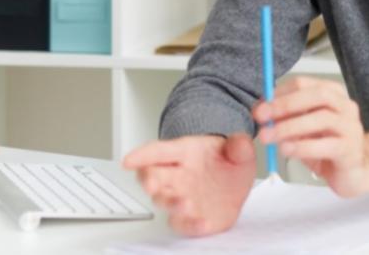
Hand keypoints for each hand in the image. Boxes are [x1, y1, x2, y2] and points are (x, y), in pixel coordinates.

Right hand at [122, 133, 254, 236]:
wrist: (235, 182)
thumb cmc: (228, 161)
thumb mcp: (240, 150)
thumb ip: (239, 146)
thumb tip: (239, 142)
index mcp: (185, 152)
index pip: (159, 151)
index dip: (143, 155)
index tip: (129, 160)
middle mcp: (175, 176)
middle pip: (153, 177)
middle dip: (149, 180)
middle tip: (152, 184)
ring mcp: (179, 197)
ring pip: (164, 201)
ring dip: (170, 203)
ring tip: (184, 204)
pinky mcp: (188, 218)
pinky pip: (183, 224)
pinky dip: (190, 225)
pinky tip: (202, 223)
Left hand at [255, 76, 368, 196]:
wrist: (356, 171)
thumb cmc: (327, 147)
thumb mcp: (304, 129)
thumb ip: (287, 118)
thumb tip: (260, 110)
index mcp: (333, 94)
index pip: (304, 83)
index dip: (279, 93)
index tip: (260, 107)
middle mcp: (345, 106)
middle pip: (317, 95)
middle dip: (286, 104)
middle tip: (262, 116)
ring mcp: (351, 127)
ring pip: (322, 118)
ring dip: (290, 126)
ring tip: (269, 137)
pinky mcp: (350, 150)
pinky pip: (326, 145)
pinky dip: (302, 146)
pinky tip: (286, 150)